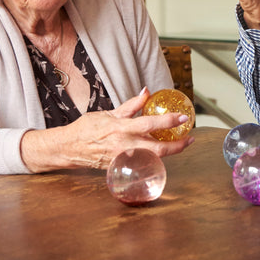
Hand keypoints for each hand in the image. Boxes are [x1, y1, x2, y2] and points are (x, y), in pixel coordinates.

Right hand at [20, 88, 193, 171]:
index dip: (169, 121)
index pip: (150, 124)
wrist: (69, 148)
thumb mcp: (110, 112)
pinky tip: (162, 154)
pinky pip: (142, 165)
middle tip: (190, 138)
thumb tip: (146, 92)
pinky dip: (154, 160)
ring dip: (169, 153)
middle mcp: (124, 145)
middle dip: (178, 145)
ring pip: (153, 159)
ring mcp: (123, 159)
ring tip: (180, 145)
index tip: (183, 117)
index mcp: (121, 128)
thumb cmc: (88, 128)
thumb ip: (130, 105)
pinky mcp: (121, 168)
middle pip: (158, 149)